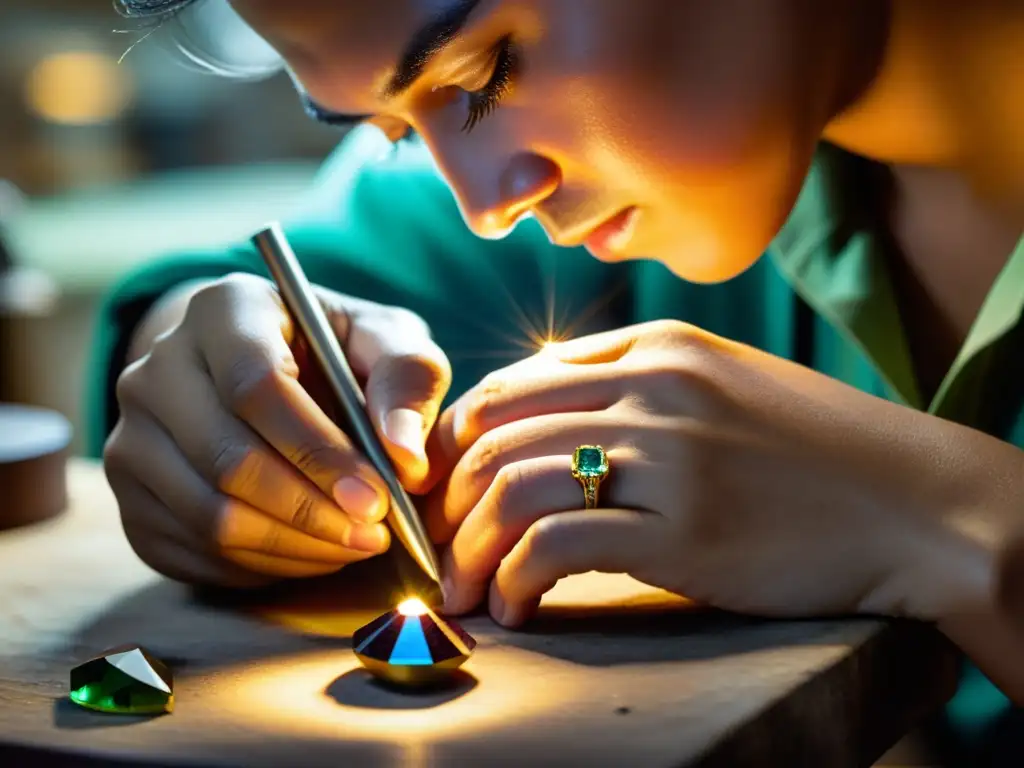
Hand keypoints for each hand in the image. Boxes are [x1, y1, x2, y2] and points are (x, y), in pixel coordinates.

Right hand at [105, 273, 450, 586]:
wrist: (271, 371)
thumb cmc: (339, 353)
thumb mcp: (388, 341)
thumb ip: (407, 381)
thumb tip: (405, 457)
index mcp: (224, 310)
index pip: (255, 385)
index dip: (318, 451)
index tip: (377, 496)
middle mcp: (157, 368)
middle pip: (227, 459)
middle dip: (312, 511)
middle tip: (375, 534)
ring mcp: (132, 436)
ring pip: (207, 515)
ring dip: (294, 546)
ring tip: (356, 544)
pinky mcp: (131, 497)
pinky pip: (194, 551)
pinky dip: (264, 566)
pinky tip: (315, 551)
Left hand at [426, 320, 1007, 626]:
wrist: (911, 501)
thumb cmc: (813, 450)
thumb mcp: (721, 383)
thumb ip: (634, 385)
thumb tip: (544, 412)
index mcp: (653, 348)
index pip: (513, 382)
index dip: (459, 438)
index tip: (443, 485)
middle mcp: (651, 390)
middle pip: (497, 434)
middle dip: (448, 499)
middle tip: (437, 544)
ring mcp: (666, 457)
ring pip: (513, 489)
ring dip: (469, 547)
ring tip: (462, 587)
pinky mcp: (683, 531)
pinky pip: (557, 549)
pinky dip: (515, 580)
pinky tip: (513, 605)